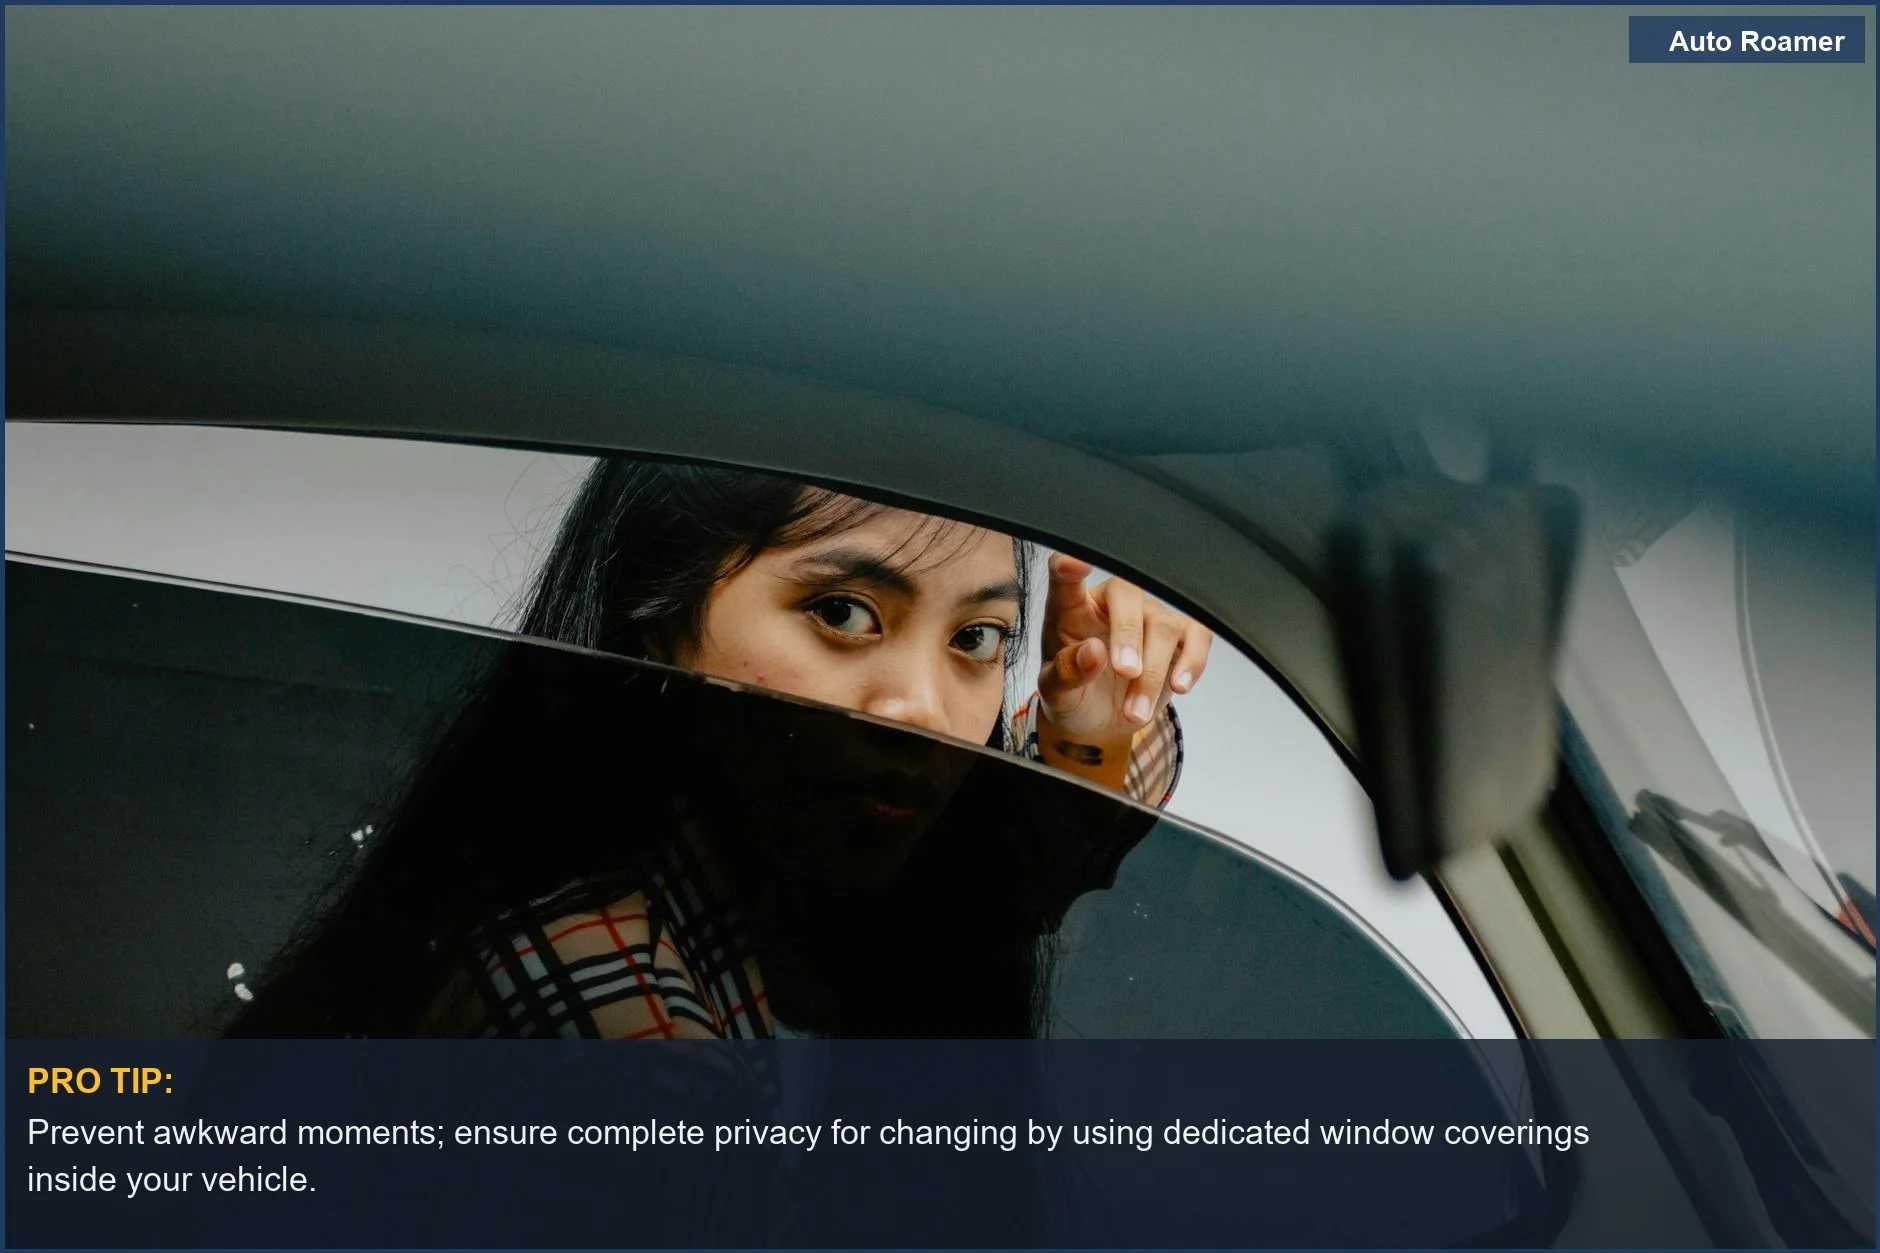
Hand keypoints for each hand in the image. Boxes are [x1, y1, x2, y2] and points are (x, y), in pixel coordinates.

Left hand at [1035, 553, 1212, 756]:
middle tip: (1125, 672)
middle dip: (1129, 634)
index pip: (1065, 578)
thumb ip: (1066, 673)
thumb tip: (1093, 652)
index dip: (1068, 567)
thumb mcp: (1056, 693)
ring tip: (1134, 712)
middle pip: (1128, 594)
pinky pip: (1198, 635)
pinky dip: (1192, 661)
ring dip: (1153, 672)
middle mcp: (1112, 603)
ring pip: (1164, 624)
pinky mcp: (1179, 637)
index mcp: (1071, 608)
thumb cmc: (1074, 695)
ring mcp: (1148, 616)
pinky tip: (1178, 686)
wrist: (1100, 721)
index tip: (1070, 564)